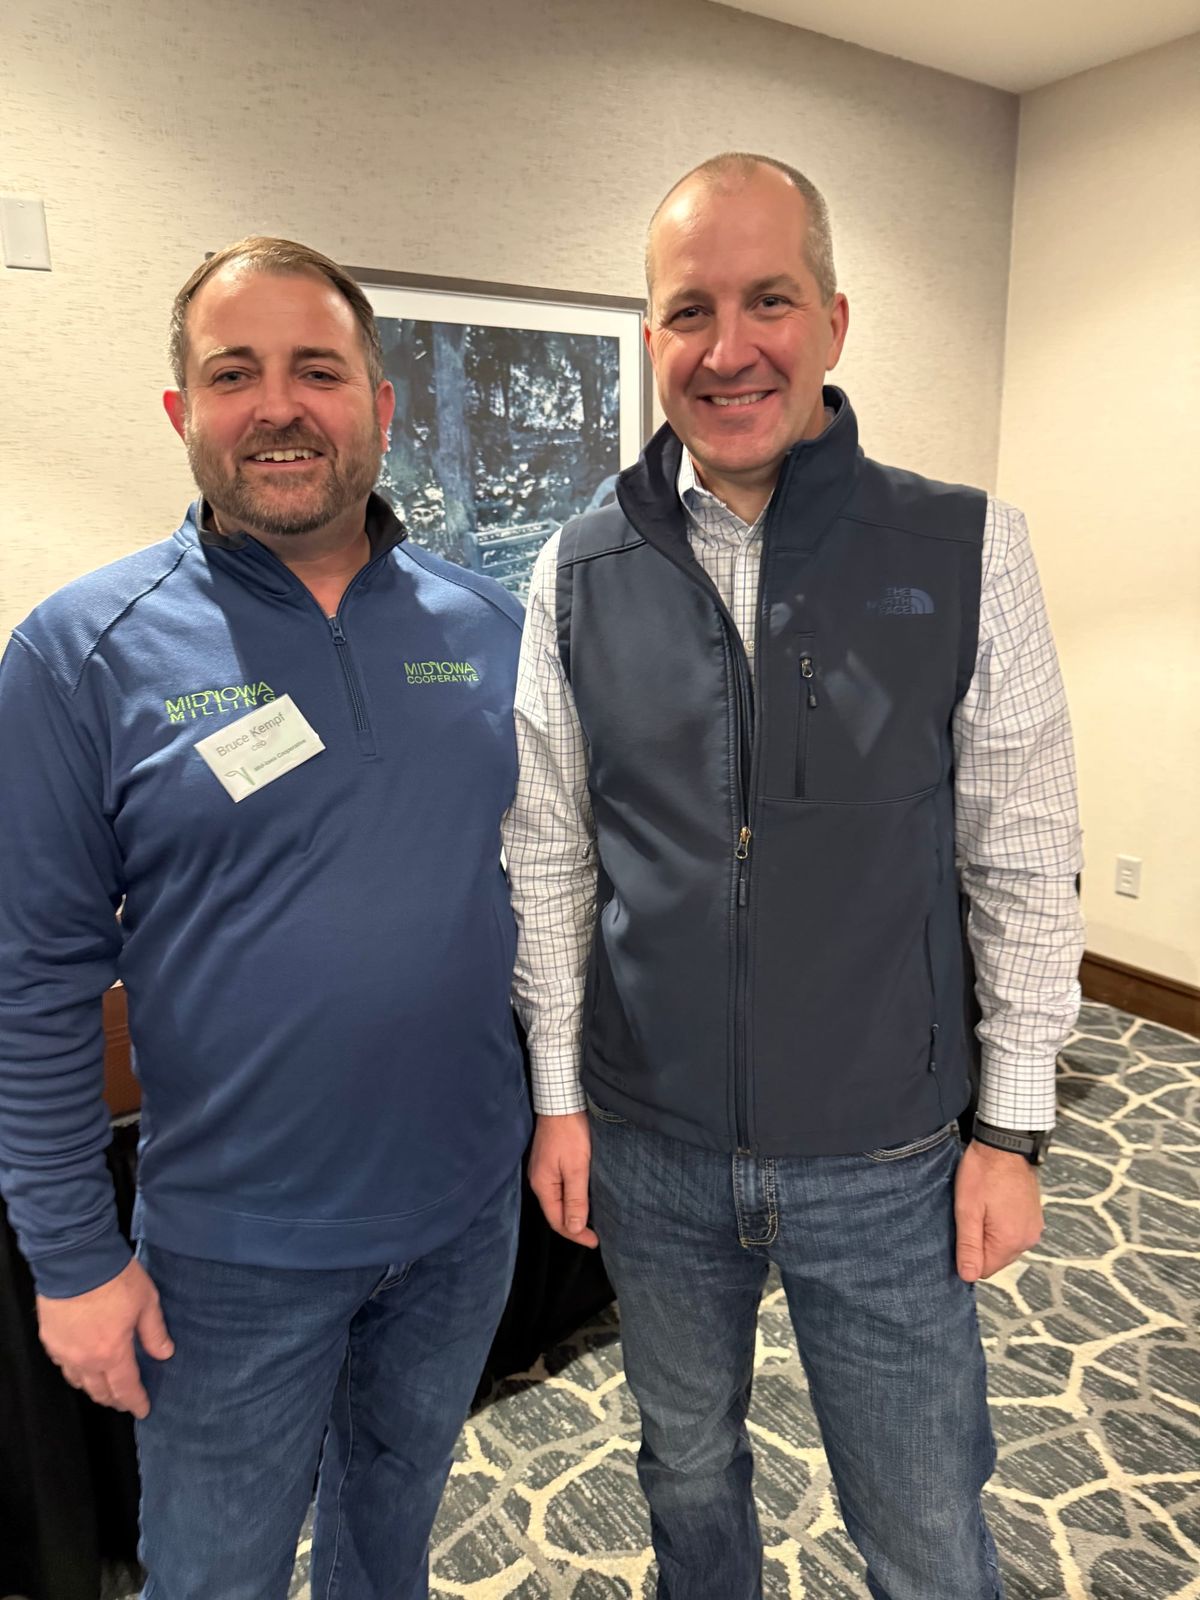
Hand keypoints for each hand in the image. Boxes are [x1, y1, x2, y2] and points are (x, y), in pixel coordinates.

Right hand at [36, 1257, 173, 1416]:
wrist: (77, 1260)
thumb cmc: (115, 1279)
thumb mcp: (147, 1301)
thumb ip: (154, 1332)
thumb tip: (165, 1354)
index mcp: (112, 1353)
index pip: (126, 1387)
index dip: (135, 1402)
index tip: (143, 1410)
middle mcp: (86, 1359)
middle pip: (100, 1391)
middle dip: (115, 1399)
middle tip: (125, 1401)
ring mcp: (64, 1351)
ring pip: (79, 1382)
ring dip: (94, 1388)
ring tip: (105, 1387)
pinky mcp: (50, 1339)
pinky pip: (64, 1366)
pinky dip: (76, 1371)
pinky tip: (83, 1366)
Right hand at [528, 1111, 598, 1247]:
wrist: (561, 1102)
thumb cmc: (569, 1133)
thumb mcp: (576, 1168)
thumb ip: (575, 1199)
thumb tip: (573, 1228)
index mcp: (543, 1186)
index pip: (557, 1221)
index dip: (576, 1234)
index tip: (595, 1241)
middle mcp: (539, 1181)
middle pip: (555, 1212)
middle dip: (574, 1227)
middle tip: (595, 1235)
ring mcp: (543, 1171)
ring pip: (558, 1201)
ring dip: (573, 1213)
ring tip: (591, 1222)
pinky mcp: (550, 1162)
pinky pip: (560, 1189)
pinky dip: (571, 1199)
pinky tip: (583, 1199)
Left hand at [954, 1139, 1043, 1282]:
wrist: (1006, 1144)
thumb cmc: (983, 1173)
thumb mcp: (967, 1210)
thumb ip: (968, 1246)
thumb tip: (968, 1276)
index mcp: (1011, 1241)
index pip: (984, 1270)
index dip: (968, 1254)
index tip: (962, 1230)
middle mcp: (1028, 1239)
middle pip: (995, 1258)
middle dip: (980, 1242)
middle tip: (971, 1215)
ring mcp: (1033, 1227)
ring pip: (1004, 1245)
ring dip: (991, 1232)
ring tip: (983, 1206)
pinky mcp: (1034, 1216)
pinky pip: (1014, 1232)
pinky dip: (1002, 1224)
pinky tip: (994, 1204)